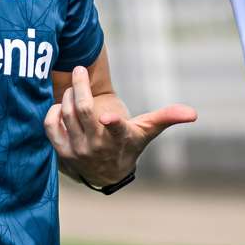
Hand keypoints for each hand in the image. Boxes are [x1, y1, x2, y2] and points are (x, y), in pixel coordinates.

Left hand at [44, 66, 196, 187]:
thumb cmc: (129, 144)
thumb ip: (167, 117)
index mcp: (120, 139)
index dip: (112, 122)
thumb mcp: (147, 131)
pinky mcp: (61, 151)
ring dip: (68, 95)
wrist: (106, 174)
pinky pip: (50, 124)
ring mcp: (77, 149)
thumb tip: (194, 113)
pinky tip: (62, 106)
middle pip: (82, 110)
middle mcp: (97, 146)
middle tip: (79, 70)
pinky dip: (54, 110)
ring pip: (66, 113)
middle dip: (80, 86)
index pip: (117, 131)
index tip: (108, 116)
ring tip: (74, 88)